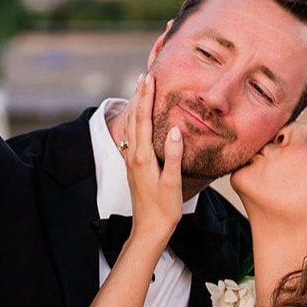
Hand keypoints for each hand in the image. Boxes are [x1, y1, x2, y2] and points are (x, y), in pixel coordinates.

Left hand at [122, 73, 182, 245]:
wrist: (148, 230)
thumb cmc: (163, 210)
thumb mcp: (172, 184)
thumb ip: (173, 156)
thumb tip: (176, 130)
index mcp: (143, 158)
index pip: (144, 120)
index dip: (146, 98)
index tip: (149, 78)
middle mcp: (133, 157)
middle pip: (134, 119)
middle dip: (139, 96)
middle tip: (144, 75)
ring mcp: (131, 162)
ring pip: (130, 127)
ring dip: (135, 107)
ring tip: (140, 90)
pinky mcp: (133, 167)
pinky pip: (132, 137)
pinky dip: (135, 121)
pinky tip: (139, 119)